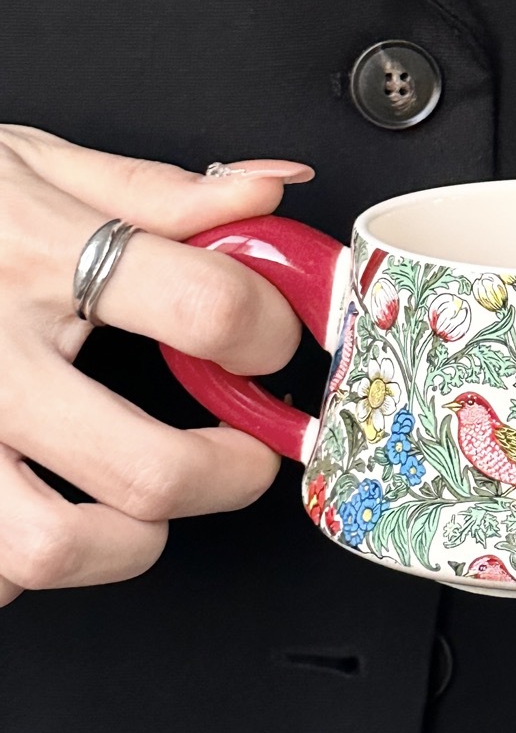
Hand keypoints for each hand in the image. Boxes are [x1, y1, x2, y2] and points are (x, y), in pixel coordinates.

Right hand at [0, 127, 312, 606]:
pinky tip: (38, 509)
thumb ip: (156, 191)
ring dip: (126, 543)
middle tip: (246, 456)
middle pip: (146, 469)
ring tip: (145, 504)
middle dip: (229, 476)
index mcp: (38, 259)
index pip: (204, 308)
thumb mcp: (29, 166)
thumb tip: (270, 188)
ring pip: (50, 549)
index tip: (274, 341)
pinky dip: (19, 566)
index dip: (271, 330)